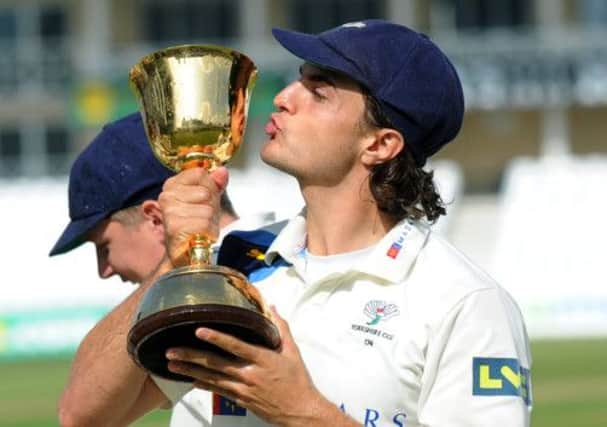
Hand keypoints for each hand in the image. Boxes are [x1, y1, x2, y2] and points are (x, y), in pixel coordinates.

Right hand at [158, 167, 227, 266]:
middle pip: (205, 191)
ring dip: (210, 220)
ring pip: (207, 208)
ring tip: (201, 227)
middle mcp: (167, 196)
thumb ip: (215, 184)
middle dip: (211, 206)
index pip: (200, 173)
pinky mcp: (176, 227)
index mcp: (172, 185)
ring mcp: (170, 211)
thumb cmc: (195, 226)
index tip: (204, 199)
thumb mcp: (208, 201)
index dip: (210, 186)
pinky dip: (208, 231)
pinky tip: (200, 235)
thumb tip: (222, 171)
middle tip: (202, 217)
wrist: (185, 254)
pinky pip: (205, 222)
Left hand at [165, 307, 326, 425]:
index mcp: (262, 359)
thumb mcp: (293, 351)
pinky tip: (190, 379)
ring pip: (211, 378)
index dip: (216, 338)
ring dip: (190, 370)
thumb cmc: (298, 381)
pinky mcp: (240, 400)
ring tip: (172, 363)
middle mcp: (248, 374)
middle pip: (215, 363)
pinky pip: (217, 390)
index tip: (199, 330)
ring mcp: (242, 389)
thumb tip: (272, 307)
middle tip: (172, 350)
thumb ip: (280, 327)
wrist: (300, 411)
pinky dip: (203, 385)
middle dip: (191, 356)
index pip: (235, 346)